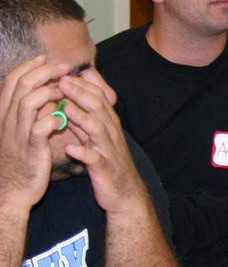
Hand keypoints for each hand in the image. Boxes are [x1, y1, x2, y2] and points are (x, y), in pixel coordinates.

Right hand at [0, 56, 67, 211]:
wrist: (12, 191)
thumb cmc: (21, 158)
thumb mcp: (20, 131)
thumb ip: (30, 112)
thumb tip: (46, 91)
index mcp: (4, 115)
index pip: (11, 82)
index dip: (28, 67)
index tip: (44, 58)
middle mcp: (8, 122)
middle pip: (20, 86)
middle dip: (44, 72)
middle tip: (63, 68)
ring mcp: (18, 135)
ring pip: (27, 103)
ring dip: (48, 92)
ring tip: (63, 90)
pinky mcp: (31, 150)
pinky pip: (39, 128)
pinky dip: (52, 119)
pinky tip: (62, 118)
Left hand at [57, 71, 149, 215]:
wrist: (126, 192)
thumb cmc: (109, 162)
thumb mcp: (97, 137)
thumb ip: (84, 119)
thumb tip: (69, 101)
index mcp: (108, 124)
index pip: (98, 98)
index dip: (82, 85)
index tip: (64, 74)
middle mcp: (110, 133)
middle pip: (98, 108)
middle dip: (80, 94)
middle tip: (62, 81)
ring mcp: (108, 150)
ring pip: (97, 130)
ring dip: (82, 118)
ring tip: (66, 109)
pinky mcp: (104, 169)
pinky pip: (94, 160)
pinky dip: (83, 153)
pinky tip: (70, 149)